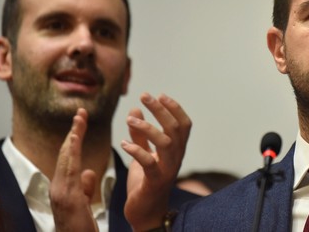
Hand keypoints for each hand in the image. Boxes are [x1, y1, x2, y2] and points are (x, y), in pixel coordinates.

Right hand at [49, 108, 98, 231]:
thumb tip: (88, 171)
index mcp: (64, 187)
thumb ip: (84, 186)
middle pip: (66, 153)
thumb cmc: (80, 227)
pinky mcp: (66, 198)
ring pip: (67, 159)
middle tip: (81, 112)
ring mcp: (60, 192)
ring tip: (79, 120)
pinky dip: (73, 153)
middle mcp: (58, 187)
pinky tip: (77, 140)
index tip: (81, 121)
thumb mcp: (84, 202)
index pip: (70, 157)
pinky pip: (70, 170)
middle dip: (74, 132)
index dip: (75, 139)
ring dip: (74, 137)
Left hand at [122, 93, 191, 230]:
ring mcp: (167, 169)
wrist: (146, 214)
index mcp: (176, 150)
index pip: (183, 124)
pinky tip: (124, 143)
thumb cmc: (146, 183)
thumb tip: (135, 109)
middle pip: (175, 128)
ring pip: (166, 142)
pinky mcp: (155, 181)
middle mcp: (176, 158)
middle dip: (161, 109)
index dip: (174, 108)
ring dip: (149, 127)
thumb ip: (140, 134)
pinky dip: (137, 151)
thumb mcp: (143, 154)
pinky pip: (149, 163)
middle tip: (145, 96)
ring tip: (130, 119)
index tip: (160, 95)